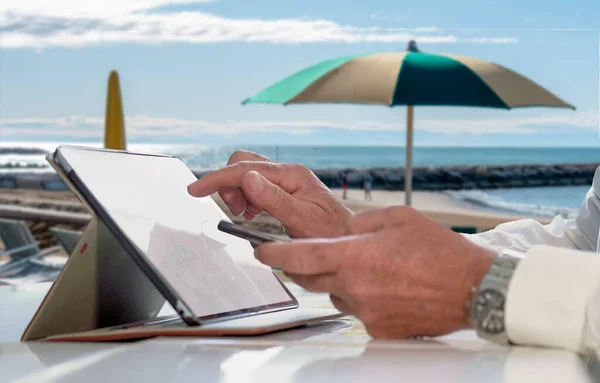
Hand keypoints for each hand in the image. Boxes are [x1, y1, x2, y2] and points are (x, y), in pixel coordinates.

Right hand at [187, 150, 352, 237]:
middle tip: (236, 211)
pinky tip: (251, 214)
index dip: (217, 179)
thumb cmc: (331, 235)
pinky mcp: (284, 192)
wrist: (348, 243)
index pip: (246, 170)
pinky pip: (255, 186)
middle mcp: (289, 173)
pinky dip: (246, 198)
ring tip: (246, 215)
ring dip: (238, 192)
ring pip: (247, 174)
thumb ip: (275, 200)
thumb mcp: (302, 221)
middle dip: (229, 183)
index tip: (196, 189)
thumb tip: (248, 178)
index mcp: (292, 176)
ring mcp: (287, 181)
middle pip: (244, 163)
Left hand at [255, 206, 495, 338]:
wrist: (474, 288)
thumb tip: (344, 232)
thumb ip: (361, 223)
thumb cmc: (440, 251)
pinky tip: (388, 286)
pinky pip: (358, 310)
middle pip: (310, 279)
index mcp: (355, 257)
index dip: (275, 254)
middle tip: (306, 255)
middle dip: (303, 267)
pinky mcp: (379, 329)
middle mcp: (355, 287)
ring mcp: (366, 312)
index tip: (261, 251)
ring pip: (336, 294)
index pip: (300, 257)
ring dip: (341, 280)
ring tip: (372, 268)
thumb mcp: (398, 218)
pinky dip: (363, 296)